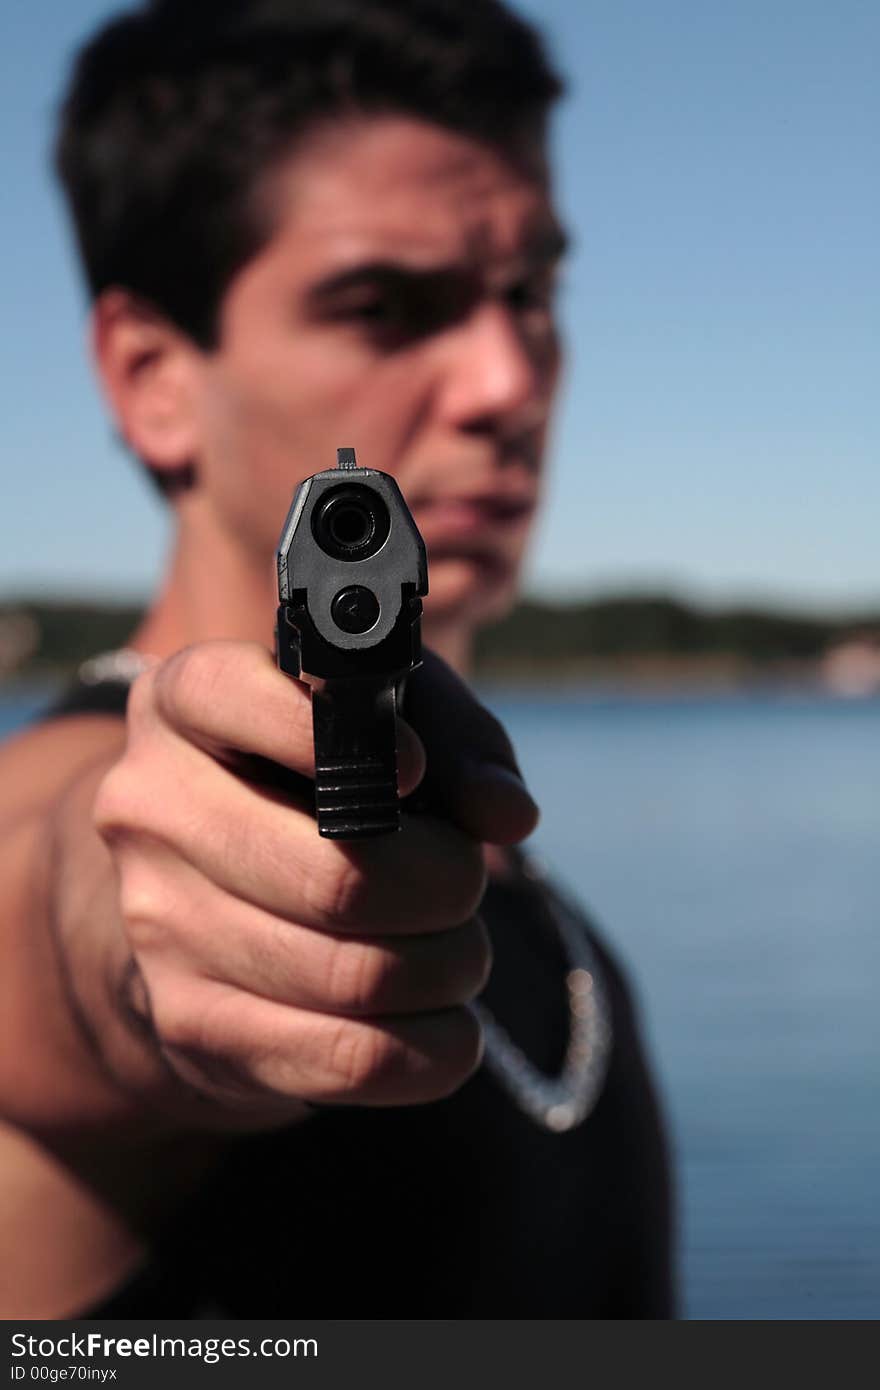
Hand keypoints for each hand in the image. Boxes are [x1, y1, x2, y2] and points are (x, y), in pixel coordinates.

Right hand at [93, 643, 538, 1120]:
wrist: (211, 892)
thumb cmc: (320, 780)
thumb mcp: (388, 718)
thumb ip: (456, 738)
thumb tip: (506, 815)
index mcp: (184, 701)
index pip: (241, 699)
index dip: (359, 744)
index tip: (415, 770)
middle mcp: (149, 808)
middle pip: (339, 879)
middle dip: (444, 886)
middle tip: (465, 881)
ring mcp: (158, 924)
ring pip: (357, 978)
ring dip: (449, 968)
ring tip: (457, 948)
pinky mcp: (190, 1025)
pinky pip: (350, 1059)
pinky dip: (434, 1048)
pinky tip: (446, 1024)